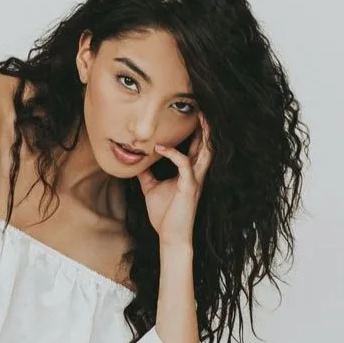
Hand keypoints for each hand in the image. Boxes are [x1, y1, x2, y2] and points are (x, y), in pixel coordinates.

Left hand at [136, 111, 212, 247]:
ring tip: (199, 116)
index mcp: (189, 173)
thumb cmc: (164, 215)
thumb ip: (147, 175)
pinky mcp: (189, 188)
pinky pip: (184, 165)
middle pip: (206, 144)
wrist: (170, 236)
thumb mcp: (151, 189)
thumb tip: (137, 164)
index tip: (191, 113)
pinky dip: (173, 154)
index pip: (195, 147)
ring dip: (203, 134)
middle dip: (206, 126)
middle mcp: (196, 174)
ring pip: (205, 152)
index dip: (196, 131)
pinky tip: (161, 147)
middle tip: (202, 106)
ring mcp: (195, 180)